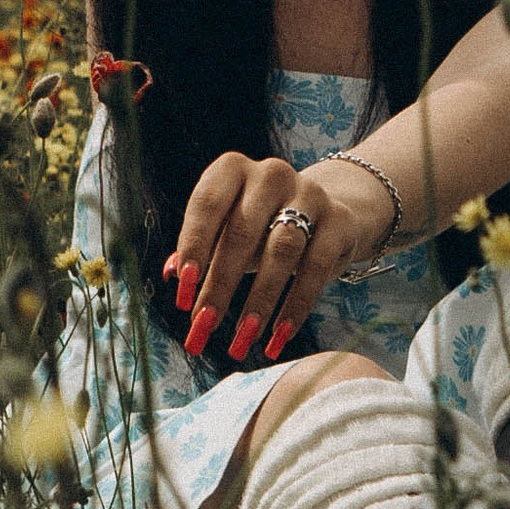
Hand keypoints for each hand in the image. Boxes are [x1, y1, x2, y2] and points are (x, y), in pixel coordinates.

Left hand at [163, 153, 397, 363]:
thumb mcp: (225, 231)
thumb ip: (199, 251)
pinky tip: (279, 335)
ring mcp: (310, 194)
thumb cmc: (259, 226)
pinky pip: (317, 267)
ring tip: (242, 339)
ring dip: (259, 300)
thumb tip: (170, 274)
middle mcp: (271, 174)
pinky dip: (296, 305)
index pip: (208, 204)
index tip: (183, 292)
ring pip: (282, 250)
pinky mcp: (339, 221)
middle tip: (204, 325)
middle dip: (221, 285)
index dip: (193, 247)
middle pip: (243, 231)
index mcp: (233, 169)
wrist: (324, 213)